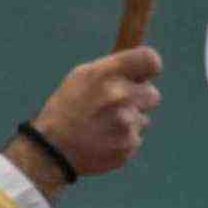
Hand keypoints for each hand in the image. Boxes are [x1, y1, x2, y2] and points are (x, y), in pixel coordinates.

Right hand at [23, 46, 163, 183]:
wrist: (54, 147)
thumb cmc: (68, 107)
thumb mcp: (82, 76)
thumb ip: (113, 69)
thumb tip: (140, 67)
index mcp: (108, 73)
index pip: (151, 60)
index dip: (151, 66)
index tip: (146, 73)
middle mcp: (121, 96)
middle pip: (153, 94)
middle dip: (139, 98)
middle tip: (118, 104)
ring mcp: (127, 123)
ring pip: (144, 119)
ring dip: (130, 120)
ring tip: (104, 124)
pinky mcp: (129, 145)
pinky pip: (136, 138)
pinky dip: (124, 139)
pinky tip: (105, 139)